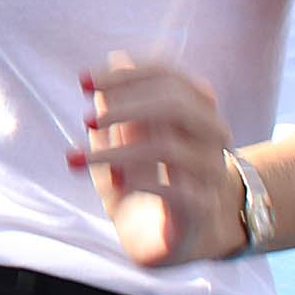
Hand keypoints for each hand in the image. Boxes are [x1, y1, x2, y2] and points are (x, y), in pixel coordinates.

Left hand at [76, 53, 241, 264]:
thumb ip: (123, 105)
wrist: (184, 236)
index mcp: (196, 110)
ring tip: (83, 158)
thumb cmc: (152, 180)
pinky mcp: (202, 209)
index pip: (168, 76)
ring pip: (169, 147)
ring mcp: (211, 173)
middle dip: (125, 105)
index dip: (125, 75)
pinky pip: (175, 190)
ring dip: (118, 150)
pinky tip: (113, 183)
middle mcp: (211, 136)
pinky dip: (137, 184)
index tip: (83, 81)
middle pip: (176, 104)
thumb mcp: (129, 140)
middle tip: (86, 118)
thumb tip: (115, 58)